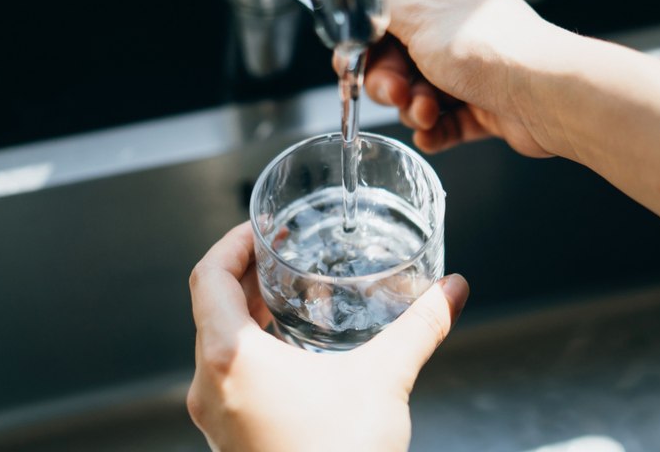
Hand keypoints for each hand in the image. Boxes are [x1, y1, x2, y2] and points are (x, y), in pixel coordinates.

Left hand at [187, 223, 469, 451]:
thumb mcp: (384, 381)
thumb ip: (420, 328)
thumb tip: (451, 291)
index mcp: (231, 358)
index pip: (208, 277)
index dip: (232, 242)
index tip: (261, 229)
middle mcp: (210, 386)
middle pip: (210, 308)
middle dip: (246, 274)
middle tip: (281, 254)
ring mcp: (216, 417)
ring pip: (217, 346)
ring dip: (247, 314)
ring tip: (288, 297)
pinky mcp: (231, 440)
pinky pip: (227, 379)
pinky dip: (251, 352)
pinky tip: (293, 355)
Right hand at [362, 0, 564, 156]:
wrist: (545, 94)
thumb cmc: (486, 46)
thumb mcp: (418, 13)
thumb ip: (379, 4)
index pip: (388, 12)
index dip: (366, 42)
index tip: (350, 66)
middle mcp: (459, 25)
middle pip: (399, 57)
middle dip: (390, 82)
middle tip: (396, 94)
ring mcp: (474, 67)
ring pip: (420, 92)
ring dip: (414, 108)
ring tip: (428, 113)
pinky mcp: (486, 105)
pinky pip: (446, 121)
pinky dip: (434, 130)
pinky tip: (430, 135)